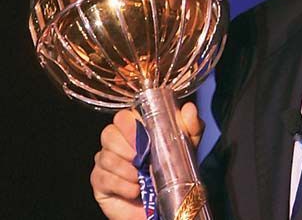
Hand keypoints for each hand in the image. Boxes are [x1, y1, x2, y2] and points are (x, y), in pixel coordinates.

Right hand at [90, 102, 203, 219]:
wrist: (165, 202)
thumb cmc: (174, 169)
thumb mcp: (188, 146)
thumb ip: (191, 126)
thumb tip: (189, 109)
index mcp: (135, 127)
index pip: (123, 117)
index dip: (131, 125)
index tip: (146, 137)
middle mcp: (116, 141)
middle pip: (109, 134)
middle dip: (128, 149)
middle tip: (144, 161)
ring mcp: (105, 160)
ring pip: (106, 157)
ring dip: (128, 171)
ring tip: (142, 179)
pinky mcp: (99, 181)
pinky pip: (103, 178)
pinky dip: (122, 185)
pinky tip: (135, 190)